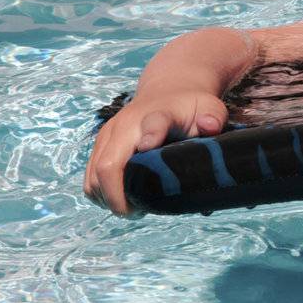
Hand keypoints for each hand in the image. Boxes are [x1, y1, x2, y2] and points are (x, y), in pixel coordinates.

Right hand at [83, 91, 227, 215]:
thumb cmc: (191, 107)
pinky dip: (101, 194)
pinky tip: (122, 198)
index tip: (148, 150)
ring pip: (93, 177)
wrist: (167, 90)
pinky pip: (89, 177)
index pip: (153, 124)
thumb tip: (210, 127)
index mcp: (158, 115)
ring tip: (133, 206)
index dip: (151, 137)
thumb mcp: (209, 108)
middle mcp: (126, 124)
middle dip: (117, 197)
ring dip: (108, 199)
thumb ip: (213, 117)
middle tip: (137, 212)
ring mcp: (108, 134)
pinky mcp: (100, 144)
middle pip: (108, 165)